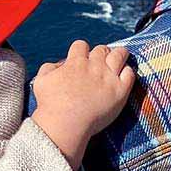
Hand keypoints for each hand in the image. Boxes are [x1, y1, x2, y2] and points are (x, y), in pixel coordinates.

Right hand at [31, 41, 133, 170]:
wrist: (65, 125)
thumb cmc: (50, 105)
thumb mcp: (41, 80)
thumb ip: (50, 67)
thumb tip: (61, 64)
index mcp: (75, 62)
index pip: (81, 45)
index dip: (81, 51)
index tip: (82, 59)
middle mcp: (94, 66)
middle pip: (102, 49)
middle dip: (101, 53)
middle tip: (101, 61)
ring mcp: (108, 77)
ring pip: (119, 54)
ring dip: (119, 54)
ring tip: (120, 57)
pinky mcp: (120, 91)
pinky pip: (130, 74)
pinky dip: (127, 72)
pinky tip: (124, 75)